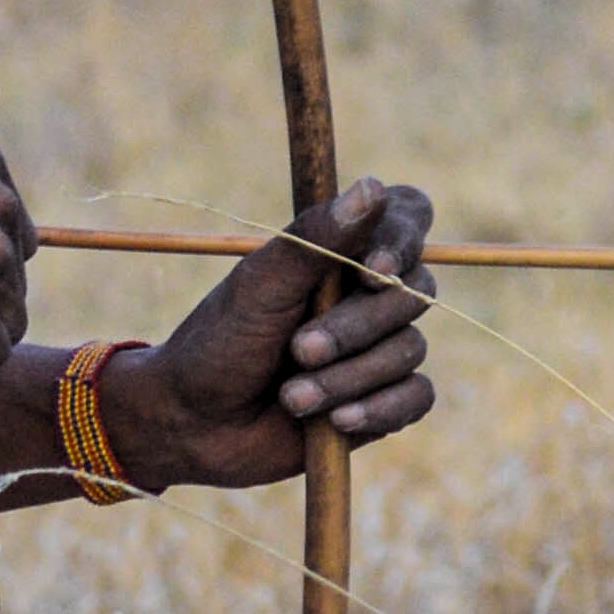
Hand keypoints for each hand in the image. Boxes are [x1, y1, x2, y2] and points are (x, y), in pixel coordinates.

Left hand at [108, 177, 435, 487]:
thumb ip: (315, 240)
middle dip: (356, 327)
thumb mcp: (259, 287)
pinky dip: (379, 409)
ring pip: (409, 350)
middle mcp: (368, 293)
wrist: (196, 426)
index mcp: (341, 251)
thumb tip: (372, 187)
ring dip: (349, 377)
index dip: (403, 237)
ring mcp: (380, 347)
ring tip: (292, 396)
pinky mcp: (385, 400)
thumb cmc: (220, 344)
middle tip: (298, 349)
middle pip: (413, 292)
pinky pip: (416, 397)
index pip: (408, 214)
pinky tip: (337, 421)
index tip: (374, 266)